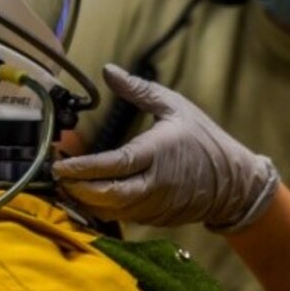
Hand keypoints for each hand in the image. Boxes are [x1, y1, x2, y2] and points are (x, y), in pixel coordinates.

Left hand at [53, 64, 278, 231]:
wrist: (234, 183)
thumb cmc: (203, 139)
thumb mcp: (174, 106)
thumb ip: (138, 90)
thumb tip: (107, 70)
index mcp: (158, 153)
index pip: (114, 165)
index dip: (83, 168)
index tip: (60, 164)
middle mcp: (155, 184)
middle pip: (107, 196)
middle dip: (77, 188)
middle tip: (55, 175)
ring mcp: (155, 206)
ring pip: (110, 211)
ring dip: (84, 201)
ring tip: (65, 184)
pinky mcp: (154, 220)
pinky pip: (121, 217)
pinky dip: (101, 208)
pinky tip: (86, 195)